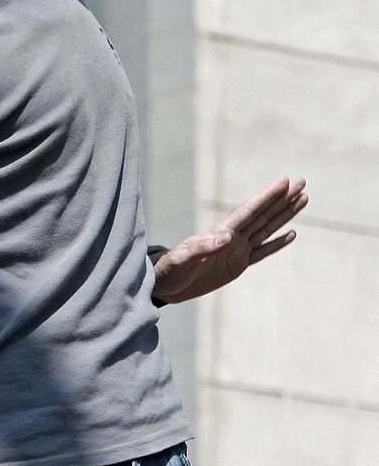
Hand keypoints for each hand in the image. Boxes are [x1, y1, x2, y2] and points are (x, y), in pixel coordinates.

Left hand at [152, 177, 307, 303]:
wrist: (164, 284)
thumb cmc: (170, 270)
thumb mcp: (182, 261)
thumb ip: (202, 249)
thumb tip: (227, 237)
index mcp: (221, 232)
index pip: (250, 210)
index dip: (268, 196)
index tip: (285, 181)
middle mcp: (232, 236)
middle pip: (264, 214)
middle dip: (283, 198)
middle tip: (302, 181)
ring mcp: (237, 250)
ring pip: (267, 228)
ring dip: (285, 214)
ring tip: (303, 199)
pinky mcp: (237, 265)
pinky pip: (263, 252)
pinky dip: (278, 243)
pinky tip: (291, 233)